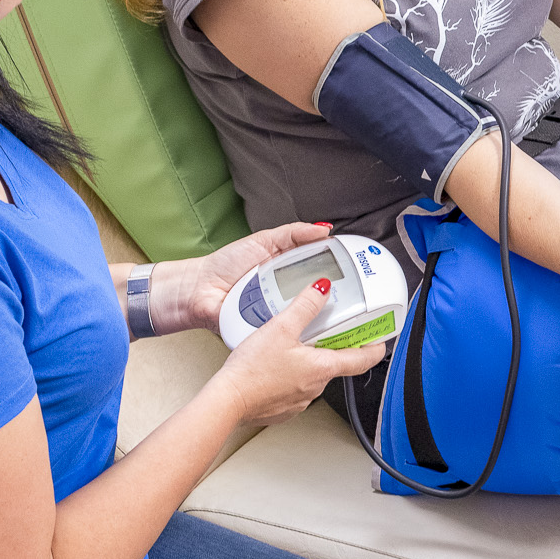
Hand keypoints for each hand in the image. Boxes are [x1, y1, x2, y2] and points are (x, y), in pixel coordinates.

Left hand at [153, 221, 339, 335]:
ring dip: (318, 312)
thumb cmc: (226, 265)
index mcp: (290, 270)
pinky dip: (296, 327)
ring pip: (308, 314)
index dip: (341, 272)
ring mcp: (281, 312)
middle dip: (336, 297)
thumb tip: (324, 230)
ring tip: (335, 309)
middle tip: (356, 295)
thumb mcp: (264, 241)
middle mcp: (288, 293)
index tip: (361, 271)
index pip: (322, 270)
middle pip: (320, 296)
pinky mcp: (271, 329)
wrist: (198, 290)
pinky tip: (307, 324)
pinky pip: (288, 328)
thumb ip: (294, 234)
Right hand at [209, 278, 385, 426]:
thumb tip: (322, 289)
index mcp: (322, 368)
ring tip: (294, 344)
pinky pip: (294, 388)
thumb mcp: (281, 328)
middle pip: (335, 364)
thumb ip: (305, 306)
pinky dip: (290, 375)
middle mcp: (315, 388)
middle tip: (328, 330)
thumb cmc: (251, 371)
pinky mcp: (283, 408)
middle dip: (333, 347)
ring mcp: (300, 401)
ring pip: (313, 376)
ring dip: (309, 361)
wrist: (225, 402)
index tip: (380, 340)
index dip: (374, 348)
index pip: (362, 360)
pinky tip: (275, 365)